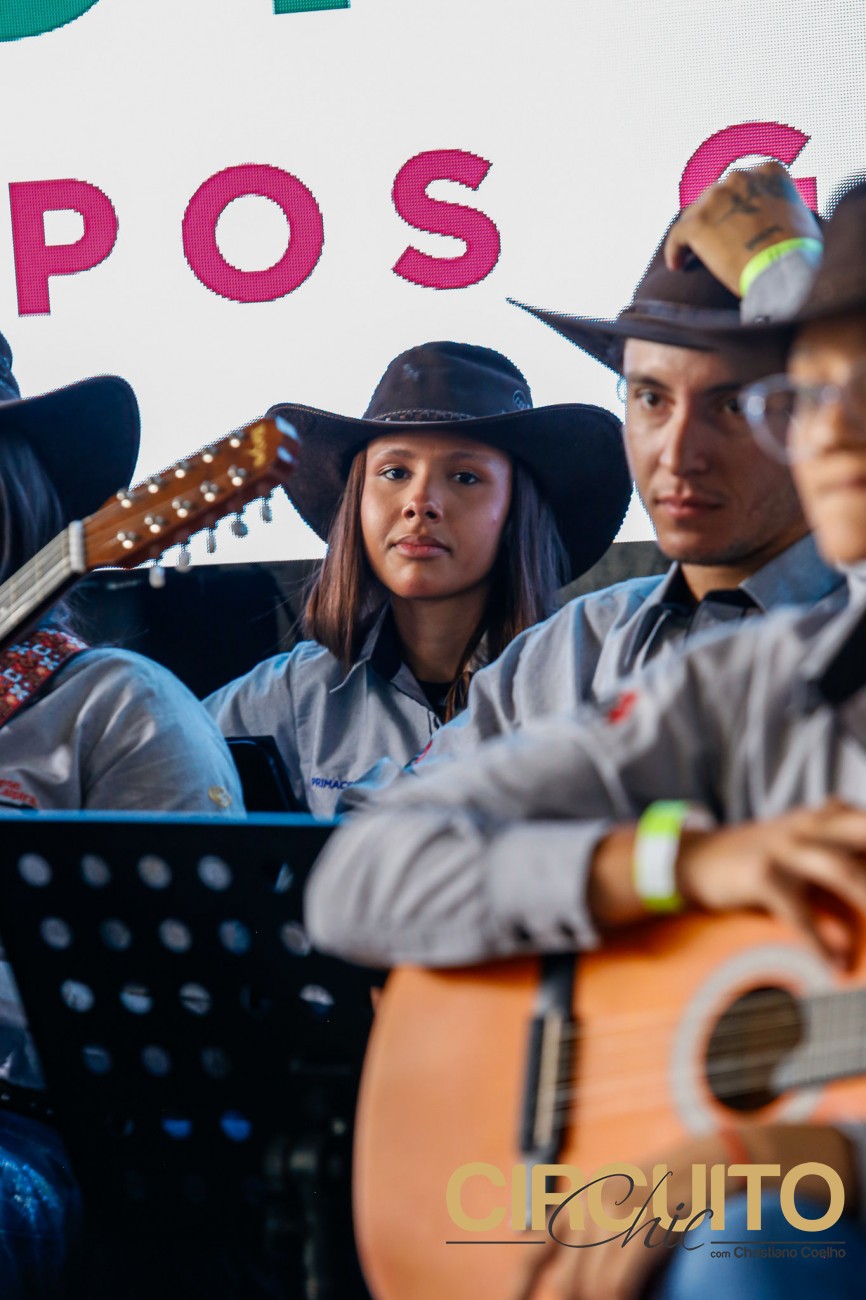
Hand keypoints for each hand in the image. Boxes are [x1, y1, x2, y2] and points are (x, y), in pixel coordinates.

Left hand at [507, 1125, 855, 1299]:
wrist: (721, 1158)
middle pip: (568, 1284)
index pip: (537, 1248)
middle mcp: (590, 1202)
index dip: (519, 1284)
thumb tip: (552, 1270)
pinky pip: (616, 1284)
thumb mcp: (624, 1197)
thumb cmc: (678, 1190)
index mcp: (581, 1199)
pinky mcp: (646, 1223)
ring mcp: (617, 1211)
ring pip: (592, 1289)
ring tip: (634, 1298)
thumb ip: (591, 1225)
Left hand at [664, 161, 820, 294]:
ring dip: (695, 234)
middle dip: (714, 218)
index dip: (736, 205)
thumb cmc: (800, 254)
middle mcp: (740, 176)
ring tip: (692, 256)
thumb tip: (777, 222)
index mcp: (769, 171)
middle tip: (713, 242)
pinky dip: (675, 250)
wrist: (786, 270)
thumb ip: (783, 209)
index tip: (733, 222)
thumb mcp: (800, 218)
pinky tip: (677, 266)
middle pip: (716, 196)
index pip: (742, 185)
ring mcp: (716, 197)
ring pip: (695, 214)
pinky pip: (678, 235)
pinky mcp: (697, 222)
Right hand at [677, 799, 865, 965]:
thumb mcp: (808, 858)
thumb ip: (848, 870)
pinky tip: (836, 967)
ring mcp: (786, 847)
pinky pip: (800, 912)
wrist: (696, 858)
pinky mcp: (762, 874)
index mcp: (832, 816)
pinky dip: (820, 943)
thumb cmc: (764, 863)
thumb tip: (863, 923)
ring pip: (842, 871)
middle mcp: (813, 825)